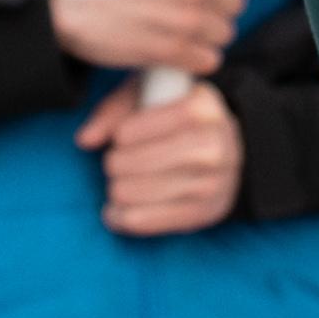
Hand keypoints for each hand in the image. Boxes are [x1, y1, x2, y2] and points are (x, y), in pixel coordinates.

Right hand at [44, 0, 251, 78]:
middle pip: (235, 5)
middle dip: (214, 10)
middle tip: (183, 10)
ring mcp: (188, 15)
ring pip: (224, 34)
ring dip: (203, 36)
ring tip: (173, 29)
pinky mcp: (172, 49)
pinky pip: (207, 60)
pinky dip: (193, 59)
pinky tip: (172, 49)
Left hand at [78, 76, 245, 236]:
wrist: (233, 149)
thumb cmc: (178, 119)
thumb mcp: (151, 96)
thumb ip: (114, 110)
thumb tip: (85, 140)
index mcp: (201, 107)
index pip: (127, 132)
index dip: (119, 135)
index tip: (128, 135)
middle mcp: (212, 145)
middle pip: (122, 164)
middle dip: (114, 163)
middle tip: (125, 162)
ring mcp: (212, 182)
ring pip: (126, 193)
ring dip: (117, 189)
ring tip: (126, 182)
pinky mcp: (205, 212)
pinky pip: (138, 221)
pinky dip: (120, 217)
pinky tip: (121, 210)